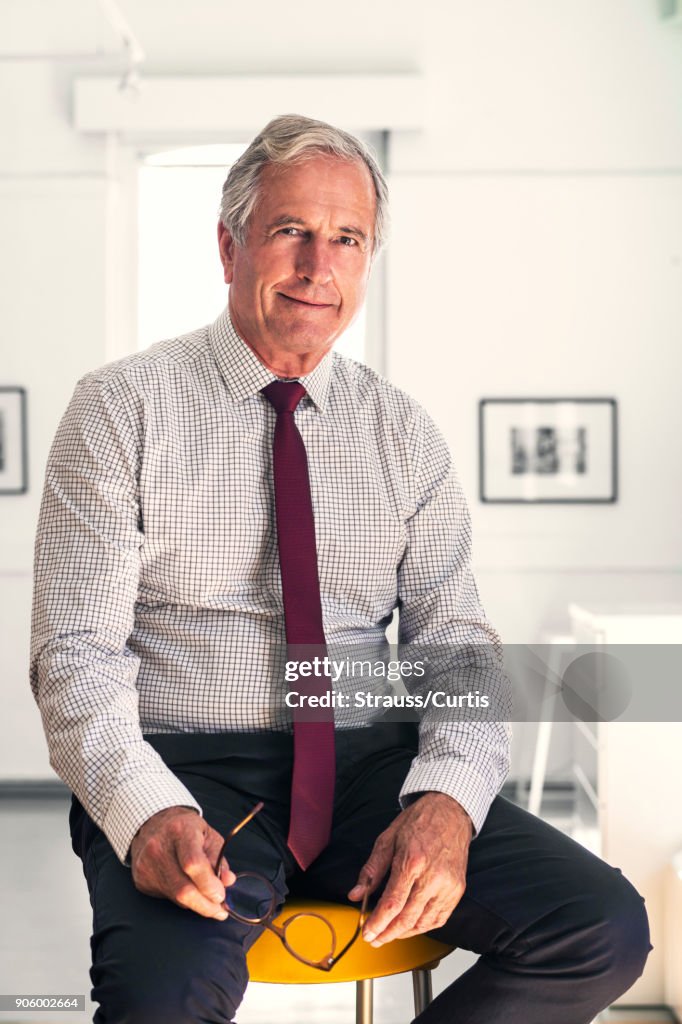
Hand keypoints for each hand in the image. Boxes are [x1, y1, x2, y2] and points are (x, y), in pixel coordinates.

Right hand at [130, 806, 236, 919]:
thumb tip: (228, 881)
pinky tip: (188, 888)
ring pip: (176, 897)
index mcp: (181, 830)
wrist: (152, 823)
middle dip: (205, 905)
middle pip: (183, 889)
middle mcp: (159, 847)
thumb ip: (219, 859)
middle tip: (219, 910)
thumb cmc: (186, 829)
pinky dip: (182, 899)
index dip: (209, 884)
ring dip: (196, 904)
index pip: (193, 864)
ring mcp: (146, 865)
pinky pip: (167, 897)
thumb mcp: (208, 835)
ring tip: (208, 901)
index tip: (221, 895)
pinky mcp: (141, 879)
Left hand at [347, 792, 471, 945]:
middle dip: (388, 934)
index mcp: (412, 861)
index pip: (392, 903)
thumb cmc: (418, 822)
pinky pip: (439, 918)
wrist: (449, 812)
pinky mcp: (458, 889)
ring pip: (424, 922)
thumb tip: (356, 894)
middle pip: (407, 918)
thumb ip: (371, 870)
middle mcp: (433, 876)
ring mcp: (448, 885)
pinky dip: (423, 927)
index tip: (367, 932)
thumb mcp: (387, 839)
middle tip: (375, 939)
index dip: (378, 923)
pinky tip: (410, 926)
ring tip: (389, 934)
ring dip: (404, 933)